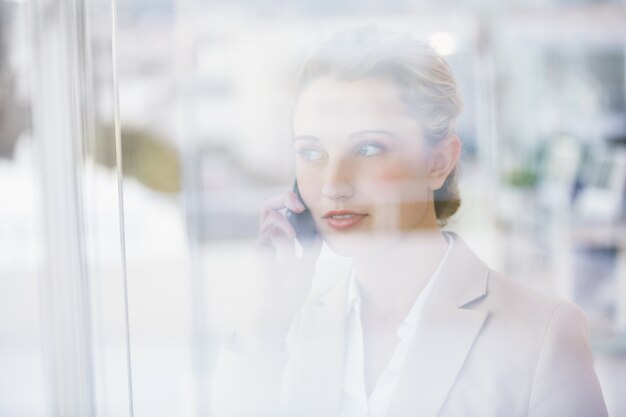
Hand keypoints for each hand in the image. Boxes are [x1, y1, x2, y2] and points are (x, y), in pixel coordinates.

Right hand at [234, 191, 321, 350]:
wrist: (278, 312)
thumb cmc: (290, 292)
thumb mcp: (308, 265)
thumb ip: (311, 246)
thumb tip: (318, 228)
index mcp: (280, 241)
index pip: (281, 212)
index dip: (290, 203)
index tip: (306, 206)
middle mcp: (268, 239)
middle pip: (268, 206)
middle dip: (283, 197)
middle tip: (298, 204)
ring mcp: (262, 243)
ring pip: (267, 212)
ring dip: (284, 216)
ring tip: (295, 232)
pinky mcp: (258, 251)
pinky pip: (267, 231)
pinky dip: (282, 230)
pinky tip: (291, 240)